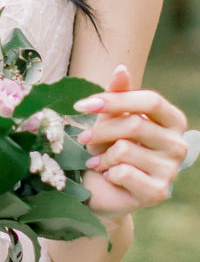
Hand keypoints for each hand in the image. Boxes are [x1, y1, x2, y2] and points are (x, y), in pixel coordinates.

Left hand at [74, 64, 187, 220]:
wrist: (102, 192)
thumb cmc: (108, 150)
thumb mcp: (110, 120)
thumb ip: (117, 96)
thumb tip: (121, 68)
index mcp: (173, 121)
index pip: (151, 100)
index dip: (115, 99)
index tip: (82, 104)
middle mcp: (179, 144)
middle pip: (135, 124)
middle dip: (101, 131)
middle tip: (84, 138)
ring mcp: (171, 170)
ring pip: (125, 150)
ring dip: (103, 156)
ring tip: (100, 162)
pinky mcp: (158, 192)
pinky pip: (124, 172)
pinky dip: (108, 173)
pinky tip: (109, 177)